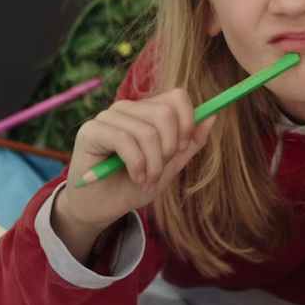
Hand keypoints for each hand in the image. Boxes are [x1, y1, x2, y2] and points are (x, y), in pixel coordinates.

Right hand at [54, 89, 215, 233]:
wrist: (100, 208)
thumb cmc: (132, 185)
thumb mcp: (169, 166)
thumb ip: (190, 143)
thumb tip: (213, 116)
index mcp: (147, 111)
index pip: (177, 96)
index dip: (188, 122)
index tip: (181, 149)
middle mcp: (127, 108)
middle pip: (165, 113)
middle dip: (169, 149)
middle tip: (160, 171)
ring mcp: (108, 117)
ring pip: (147, 131)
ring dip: (153, 165)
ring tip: (147, 181)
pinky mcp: (91, 130)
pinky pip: (124, 140)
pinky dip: (137, 165)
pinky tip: (135, 178)